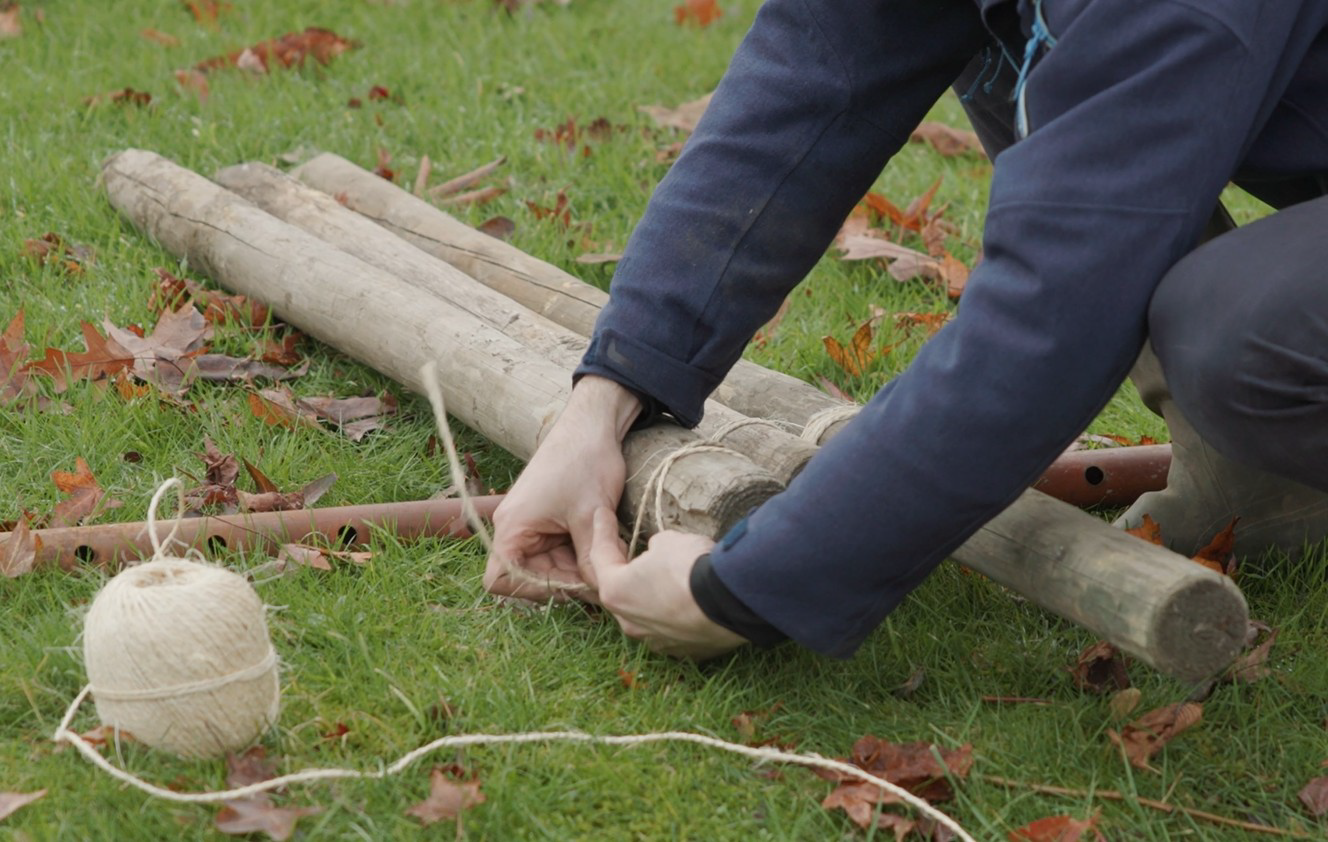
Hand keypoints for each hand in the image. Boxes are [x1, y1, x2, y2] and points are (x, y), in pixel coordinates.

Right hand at [485, 377, 639, 600]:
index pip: (502, 580)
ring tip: (608, 554)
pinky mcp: (546, 520)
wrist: (594, 426)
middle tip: (602, 576)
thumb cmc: (586, 463)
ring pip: (548, 566)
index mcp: (512, 527)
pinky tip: (603, 543)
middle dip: (566, 579)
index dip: (534, 591)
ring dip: (577, 567)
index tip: (572, 584)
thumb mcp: (591, 517)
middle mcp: (514, 527)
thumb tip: (601, 593)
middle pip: (529, 576)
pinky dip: (579, 553)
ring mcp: (530, 524)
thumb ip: (591, 561)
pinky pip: (557, 550)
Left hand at [587, 508, 747, 658]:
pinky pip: (672, 627)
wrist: (730, 600)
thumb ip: (656, 548)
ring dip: (648, 595)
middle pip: (620, 591)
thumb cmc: (691, 566)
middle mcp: (630, 623)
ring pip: (645, 614)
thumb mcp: (668, 541)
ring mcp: (657, 641)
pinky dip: (674, 613)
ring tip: (659, 576)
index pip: (601, 555)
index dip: (602, 530)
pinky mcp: (683, 651)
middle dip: (621, 570)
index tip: (600, 515)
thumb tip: (659, 553)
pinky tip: (685, 600)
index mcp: (616, 592)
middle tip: (623, 548)